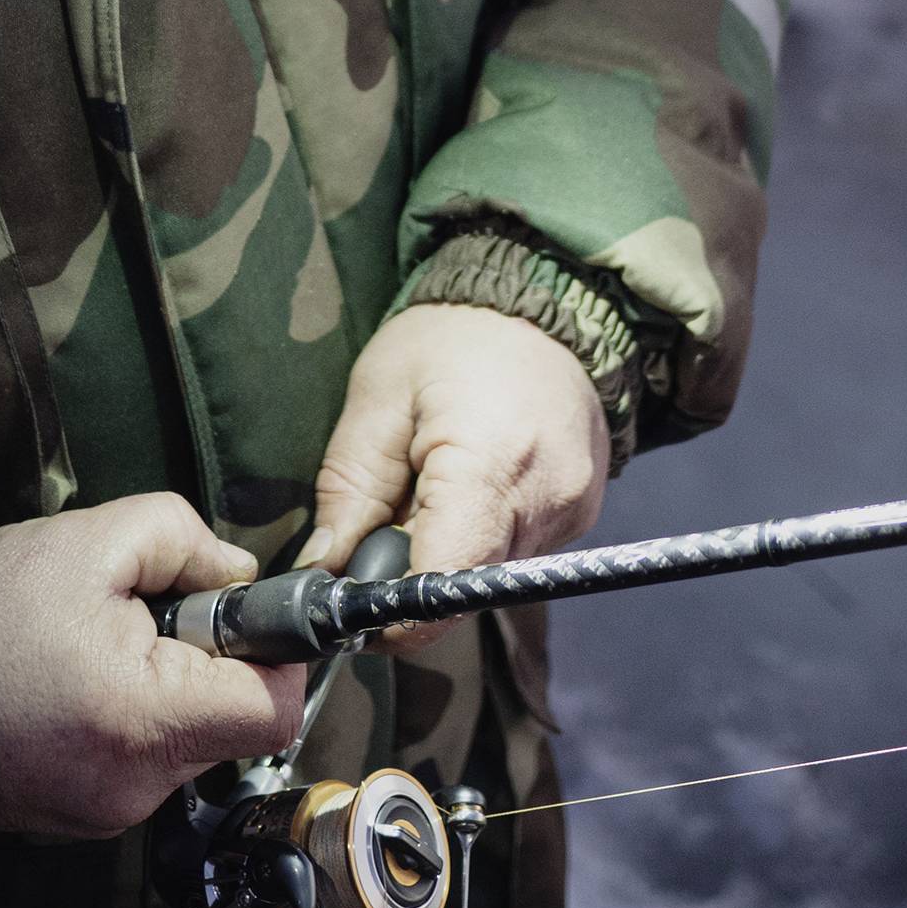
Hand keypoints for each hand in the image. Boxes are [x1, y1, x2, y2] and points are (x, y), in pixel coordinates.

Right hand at [0, 492, 304, 836]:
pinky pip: (139, 766)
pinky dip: (128, 723)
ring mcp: (104, 815)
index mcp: (147, 721)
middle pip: (230, 726)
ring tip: (95, 651)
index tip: (253, 620)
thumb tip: (238, 576)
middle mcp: (134, 789)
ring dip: (165, 693)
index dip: (280, 656)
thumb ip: (185, 540)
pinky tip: (74, 686)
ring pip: (184, 745)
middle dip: (210, 666)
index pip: (276, 711)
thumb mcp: (94, 540)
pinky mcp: (78, 821)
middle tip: (147, 620)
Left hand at [301, 305, 609, 648]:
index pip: (444, 584)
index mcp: (491, 463)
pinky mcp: (582, 512)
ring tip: (432, 487)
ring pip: (490, 576)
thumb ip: (349, 491)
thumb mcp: (377, 397)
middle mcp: (548, 498)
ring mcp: (575, 509)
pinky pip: (517, 554)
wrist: (536, 299)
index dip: (392, 608)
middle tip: (384, 523)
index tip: (354, 601)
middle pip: (465, 587)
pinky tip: (470, 484)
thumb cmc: (450, 338)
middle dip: (414, 575)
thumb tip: (324, 571)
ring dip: (449, 553)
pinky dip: (481, 535)